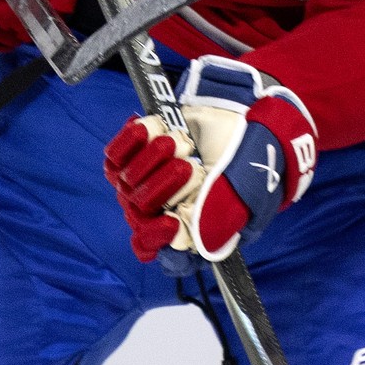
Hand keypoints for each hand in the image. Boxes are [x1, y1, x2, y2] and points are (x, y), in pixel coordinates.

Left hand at [99, 58, 318, 263]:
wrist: (243, 110)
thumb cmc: (249, 156)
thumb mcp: (243, 194)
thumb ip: (214, 222)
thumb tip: (179, 242)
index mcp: (199, 230)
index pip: (167, 254)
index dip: (160, 240)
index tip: (169, 223)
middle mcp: (171, 212)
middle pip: (140, 215)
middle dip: (164, 187)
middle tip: (191, 166)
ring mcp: (151, 183)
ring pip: (126, 185)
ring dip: (153, 159)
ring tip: (182, 143)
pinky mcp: (137, 155)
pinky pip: (115, 157)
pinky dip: (131, 142)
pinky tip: (153, 130)